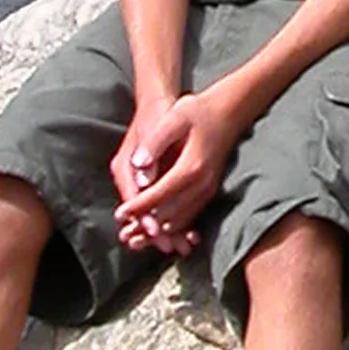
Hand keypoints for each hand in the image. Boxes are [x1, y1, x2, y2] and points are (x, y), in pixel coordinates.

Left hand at [114, 91, 231, 251]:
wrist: (228, 112)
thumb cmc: (197, 112)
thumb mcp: (174, 117)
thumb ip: (155, 143)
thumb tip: (138, 165)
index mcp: (191, 166)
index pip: (159, 194)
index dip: (138, 206)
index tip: (119, 214)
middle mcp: (202, 184)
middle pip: (170, 214)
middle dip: (146, 225)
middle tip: (125, 234)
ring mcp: (208, 190)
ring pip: (180, 220)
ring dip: (159, 231)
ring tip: (136, 237)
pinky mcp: (209, 192)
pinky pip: (189, 216)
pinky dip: (173, 227)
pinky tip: (158, 229)